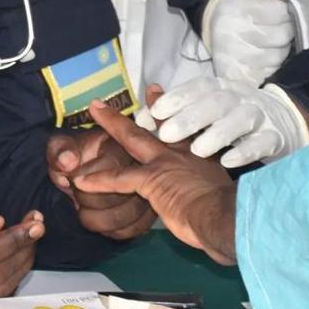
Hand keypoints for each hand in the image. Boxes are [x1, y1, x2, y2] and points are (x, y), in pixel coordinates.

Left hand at [47, 130, 156, 240]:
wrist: (82, 172)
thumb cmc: (73, 158)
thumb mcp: (61, 148)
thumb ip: (60, 151)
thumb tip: (68, 162)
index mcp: (118, 144)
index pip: (111, 166)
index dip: (87, 179)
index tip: (72, 182)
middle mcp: (139, 164)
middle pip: (123, 192)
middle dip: (91, 202)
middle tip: (77, 199)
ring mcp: (147, 188)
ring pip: (130, 214)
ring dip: (101, 221)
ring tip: (85, 213)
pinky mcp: (148, 209)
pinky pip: (136, 228)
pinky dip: (115, 232)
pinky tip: (101, 225)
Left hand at [71, 101, 238, 264]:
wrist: (225, 217)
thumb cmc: (228, 212)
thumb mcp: (223, 194)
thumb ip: (213, 192)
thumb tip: (218, 202)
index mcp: (198, 156)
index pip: (180, 128)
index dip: (166, 110)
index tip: (154, 90)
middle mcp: (181, 154)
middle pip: (153, 124)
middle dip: (134, 108)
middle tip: (112, 97)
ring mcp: (164, 164)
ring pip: (131, 139)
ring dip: (111, 125)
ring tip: (94, 112)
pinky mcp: (151, 181)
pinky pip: (119, 179)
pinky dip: (99, 180)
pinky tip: (81, 181)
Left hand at [150, 76, 308, 166]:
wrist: (285, 123)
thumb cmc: (234, 119)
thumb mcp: (208, 110)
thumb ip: (180, 110)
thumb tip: (145, 112)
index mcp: (221, 89)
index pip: (199, 88)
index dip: (177, 97)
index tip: (155, 111)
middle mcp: (240, 98)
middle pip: (216, 102)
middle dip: (190, 117)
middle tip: (166, 135)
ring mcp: (260, 117)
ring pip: (240, 119)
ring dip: (217, 133)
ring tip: (197, 151)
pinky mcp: (275, 137)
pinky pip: (262, 142)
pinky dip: (245, 151)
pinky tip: (228, 162)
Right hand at [202, 0, 296, 83]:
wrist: (216, 29)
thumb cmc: (241, 7)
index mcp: (234, 8)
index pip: (279, 11)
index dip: (286, 12)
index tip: (281, 12)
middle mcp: (230, 33)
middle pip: (282, 35)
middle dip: (287, 31)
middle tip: (280, 28)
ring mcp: (232, 58)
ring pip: (279, 56)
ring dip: (282, 49)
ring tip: (273, 42)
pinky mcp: (236, 77)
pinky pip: (269, 72)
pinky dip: (273, 66)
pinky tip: (266, 57)